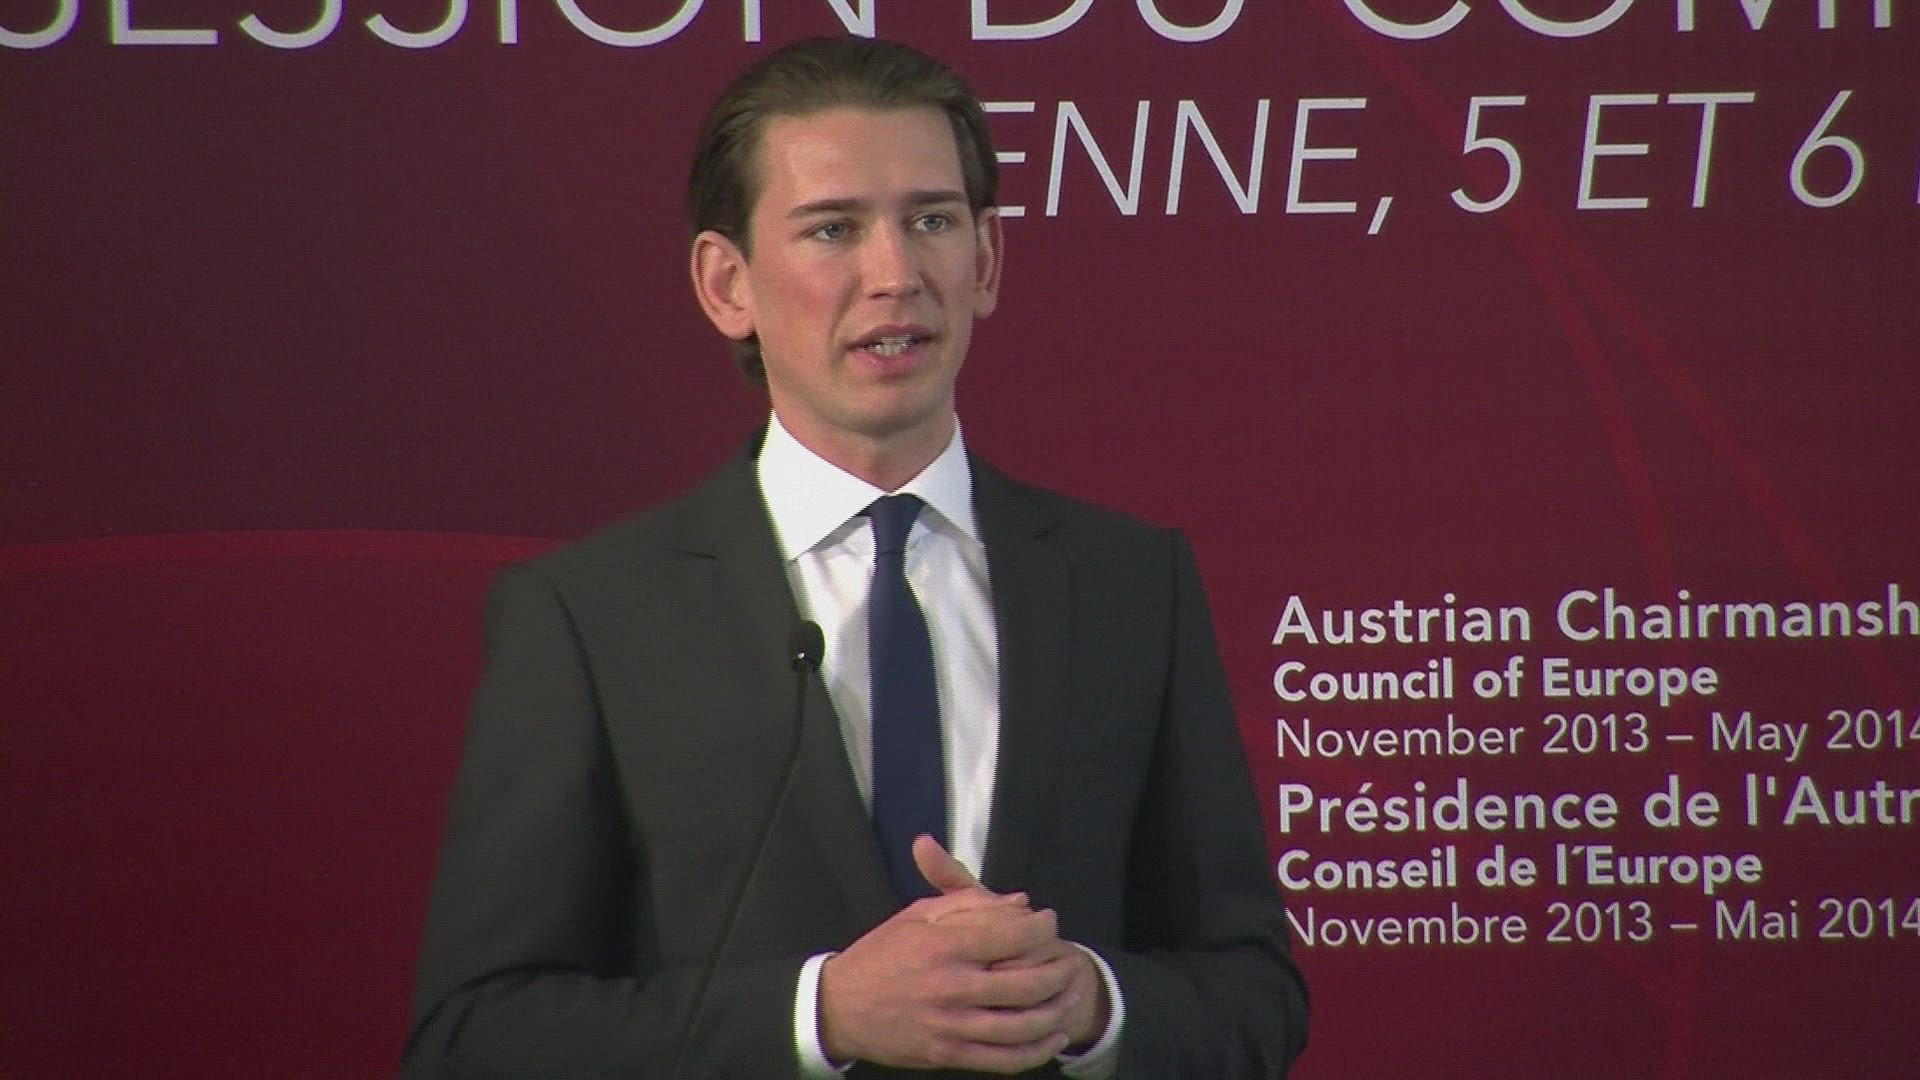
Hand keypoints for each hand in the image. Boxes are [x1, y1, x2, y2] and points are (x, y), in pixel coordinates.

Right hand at [817, 837, 1088, 1072]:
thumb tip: (1020, 902)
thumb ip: (969, 904)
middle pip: (1024, 983)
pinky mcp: (947, 1055)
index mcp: (942, 946)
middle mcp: (949, 987)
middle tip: (1068, 960)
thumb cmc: (881, 954)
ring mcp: (949, 1026)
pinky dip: (1035, 1051)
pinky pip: (1002, 1059)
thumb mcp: (916, 915)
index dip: (1040, 927)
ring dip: (1055, 1012)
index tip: (1050, 921)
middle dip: (1057, 971)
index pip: (1009, 935)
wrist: (840, 1008)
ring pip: (1020, 1026)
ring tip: (1071, 997)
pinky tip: (1051, 1037)